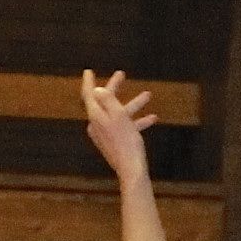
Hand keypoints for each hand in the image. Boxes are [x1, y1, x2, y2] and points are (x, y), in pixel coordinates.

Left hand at [80, 66, 156, 180]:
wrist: (131, 169)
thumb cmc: (126, 142)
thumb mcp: (118, 115)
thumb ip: (107, 100)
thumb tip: (97, 89)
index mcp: (96, 116)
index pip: (89, 95)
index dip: (89, 82)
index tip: (88, 71)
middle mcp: (98, 124)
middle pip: (105, 101)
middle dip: (115, 88)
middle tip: (122, 74)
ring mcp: (106, 133)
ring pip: (119, 113)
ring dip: (133, 104)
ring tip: (148, 95)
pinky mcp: (115, 141)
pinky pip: (125, 126)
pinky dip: (136, 120)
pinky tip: (152, 118)